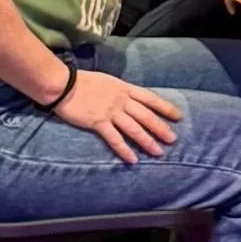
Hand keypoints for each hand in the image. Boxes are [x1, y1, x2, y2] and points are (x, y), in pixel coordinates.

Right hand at [55, 68, 180, 163]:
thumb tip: (132, 98)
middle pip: (146, 116)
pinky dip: (125, 150)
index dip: (166, 108)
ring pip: (134, 129)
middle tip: (173, 140)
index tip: (178, 117)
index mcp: (125, 89)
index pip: (151, 98)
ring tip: (158, 152)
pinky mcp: (98, 123)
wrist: (62, 85)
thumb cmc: (83, 82)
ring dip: (147, 141)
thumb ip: (121, 91)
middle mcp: (121, 101)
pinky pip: (114, 139)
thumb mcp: (108, 82)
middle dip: (161, 128)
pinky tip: (133, 159)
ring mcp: (110, 112)